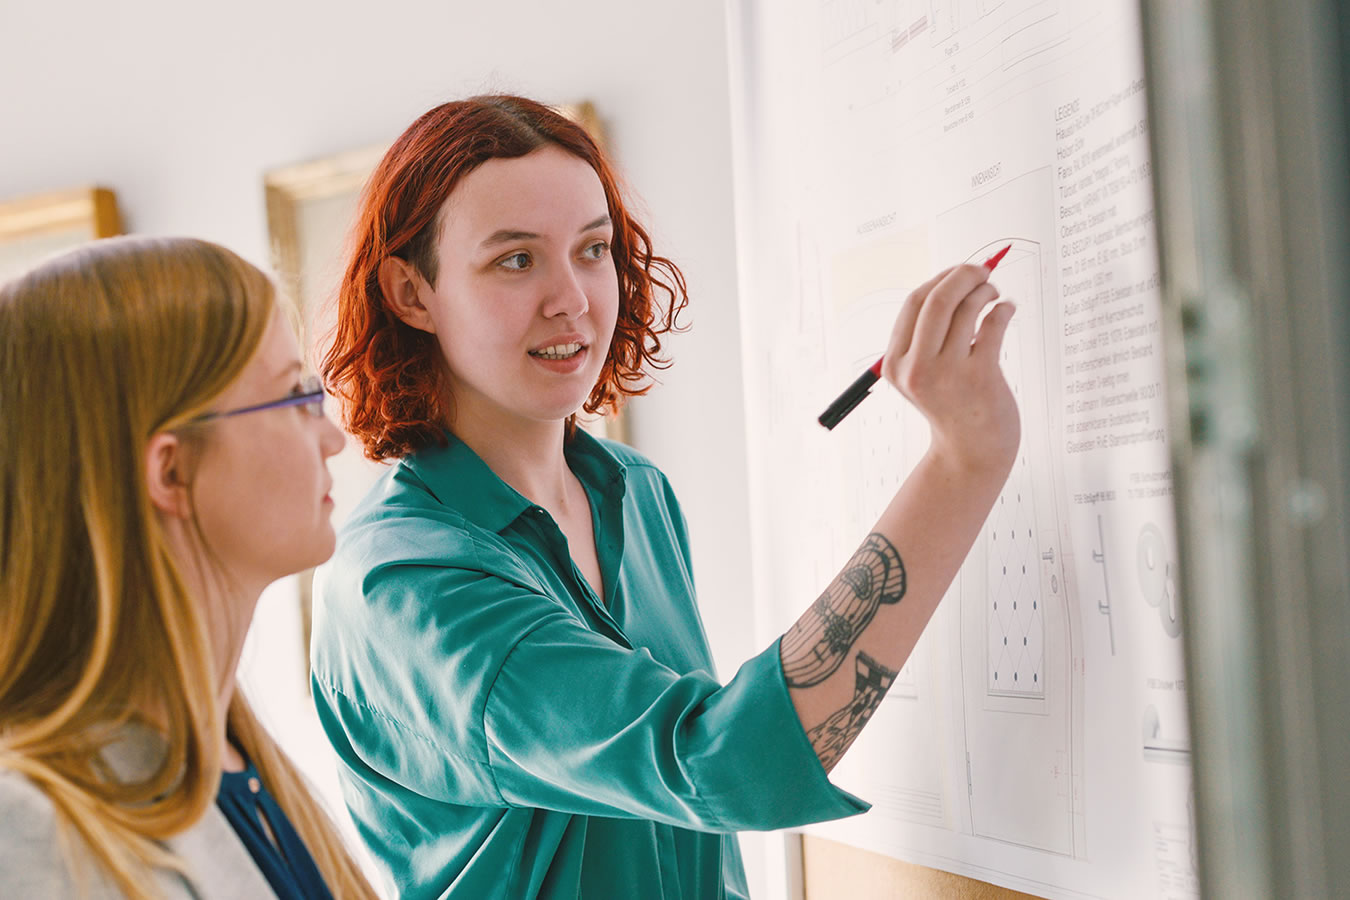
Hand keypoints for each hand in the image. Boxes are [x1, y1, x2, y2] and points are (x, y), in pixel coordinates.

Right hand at [881, 264, 1019, 474]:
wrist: (971, 451)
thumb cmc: (951, 405)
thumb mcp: (922, 373)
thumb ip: (927, 334)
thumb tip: (955, 279)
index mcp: (896, 364)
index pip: (914, 303)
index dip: (940, 279)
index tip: (960, 272)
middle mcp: (917, 368)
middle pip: (938, 298)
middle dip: (964, 274)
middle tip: (984, 270)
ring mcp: (948, 373)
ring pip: (967, 307)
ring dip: (986, 291)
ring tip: (994, 295)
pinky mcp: (980, 377)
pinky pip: (993, 324)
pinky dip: (1003, 309)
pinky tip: (1006, 310)